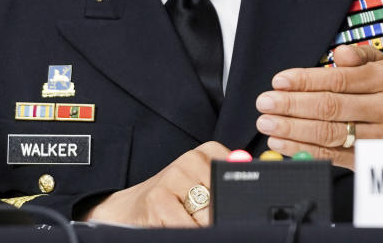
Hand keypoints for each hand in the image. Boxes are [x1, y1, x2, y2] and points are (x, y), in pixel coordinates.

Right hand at [81, 141, 229, 226]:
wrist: (130, 208)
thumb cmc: (171, 199)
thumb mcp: (202, 186)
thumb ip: (226, 185)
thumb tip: (252, 198)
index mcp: (208, 152)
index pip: (238, 179)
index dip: (235, 201)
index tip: (229, 210)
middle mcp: (191, 159)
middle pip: (224, 200)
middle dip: (217, 217)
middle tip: (201, 217)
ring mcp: (173, 177)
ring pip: (208, 216)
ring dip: (201, 226)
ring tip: (186, 219)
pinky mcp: (158, 199)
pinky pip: (188, 227)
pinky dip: (186, 231)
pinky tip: (173, 224)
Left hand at [255, 44, 382, 168]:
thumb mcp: (382, 65)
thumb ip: (360, 55)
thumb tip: (340, 53)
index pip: (340, 80)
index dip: (306, 81)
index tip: (279, 81)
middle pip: (331, 107)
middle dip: (292, 105)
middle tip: (265, 102)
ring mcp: (378, 138)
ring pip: (328, 133)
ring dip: (292, 129)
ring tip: (267, 122)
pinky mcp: (368, 160)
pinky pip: (330, 155)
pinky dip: (301, 149)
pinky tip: (281, 141)